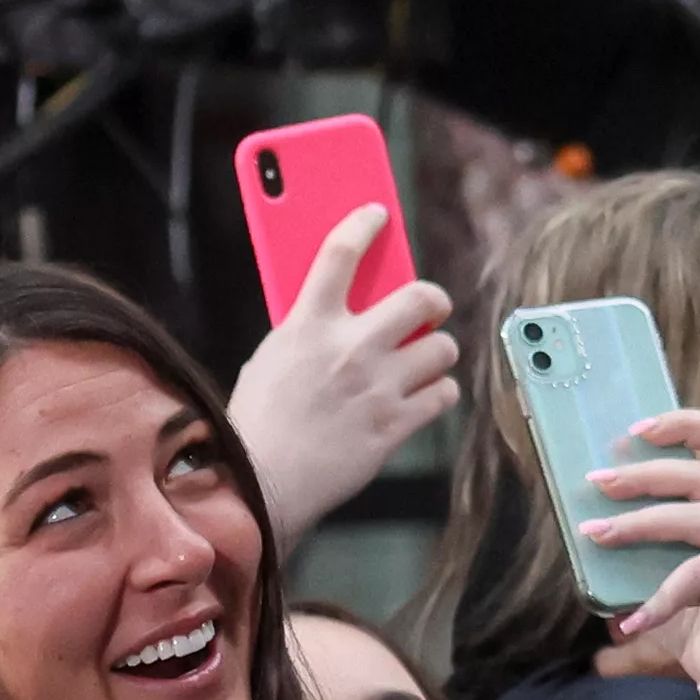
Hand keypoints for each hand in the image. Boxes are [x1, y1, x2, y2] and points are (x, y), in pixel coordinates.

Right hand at [227, 207, 460, 549]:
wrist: (260, 486)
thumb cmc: (256, 424)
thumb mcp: (271, 359)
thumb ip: (307, 331)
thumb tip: (339, 313)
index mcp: (309, 326)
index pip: (340, 254)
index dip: (364, 224)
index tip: (378, 213)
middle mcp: (350, 349)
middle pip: (420, 296)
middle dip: (433, 298)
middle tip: (430, 307)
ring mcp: (378, 387)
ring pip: (442, 348)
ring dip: (436, 352)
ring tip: (423, 360)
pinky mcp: (395, 425)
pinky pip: (444, 394)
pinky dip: (438, 393)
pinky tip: (424, 397)